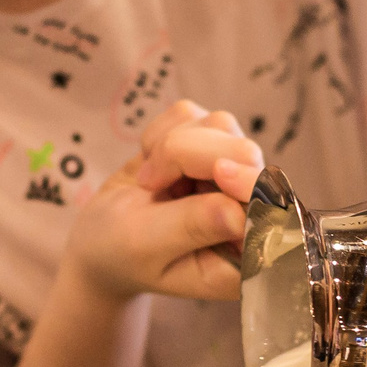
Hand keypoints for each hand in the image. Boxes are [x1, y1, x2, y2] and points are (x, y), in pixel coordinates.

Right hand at [62, 102, 262, 302]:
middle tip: (150, 184)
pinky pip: (193, 114)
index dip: (249, 180)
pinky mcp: (208, 142)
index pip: (268, 204)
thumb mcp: (148, 246)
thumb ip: (193, 226)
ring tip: (148, 181)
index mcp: (243, 251)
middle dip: (189, 156)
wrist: (98, 238)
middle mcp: (247, 209)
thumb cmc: (120, 252)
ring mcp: (231, 171)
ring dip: (172, 146)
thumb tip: (237, 211)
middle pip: (243, 152)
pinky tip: (150, 164)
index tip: (220, 173)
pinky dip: (161, 132)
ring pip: (218, 125)